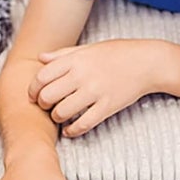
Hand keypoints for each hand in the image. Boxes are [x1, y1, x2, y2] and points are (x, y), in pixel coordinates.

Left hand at [29, 39, 163, 136]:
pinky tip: (70, 130)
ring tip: (60, 116)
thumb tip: (40, 58)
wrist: (146, 62)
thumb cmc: (116, 53)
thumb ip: (63, 54)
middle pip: (47, 96)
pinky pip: (83, 124)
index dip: (33, 89)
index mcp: (75, 59)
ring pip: (61, 112)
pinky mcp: (107, 106)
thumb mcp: (88, 48)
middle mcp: (82, 75)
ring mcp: (95, 92)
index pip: (42, 76)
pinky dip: (72, 131)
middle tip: (46, 106)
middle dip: (42, 105)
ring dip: (56, 118)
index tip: (34, 95)